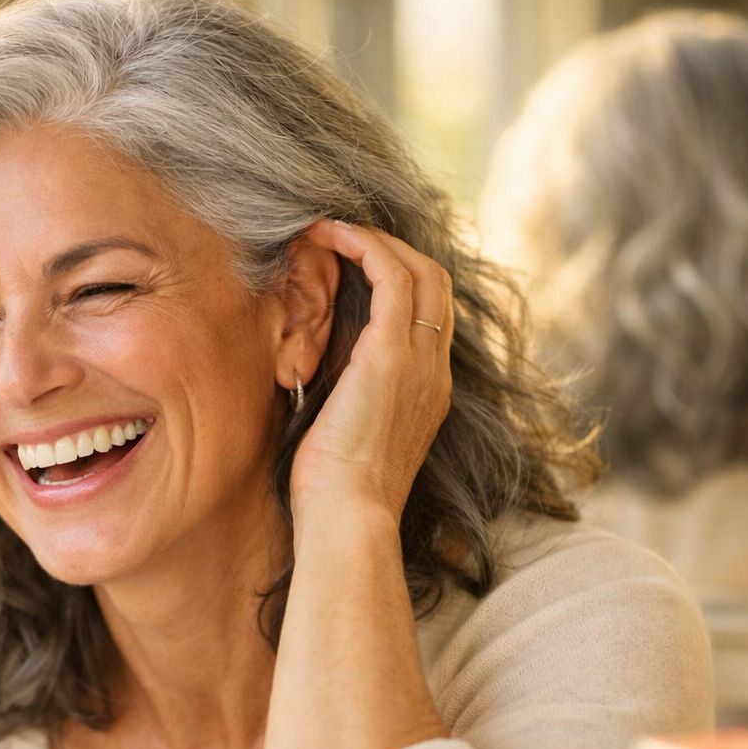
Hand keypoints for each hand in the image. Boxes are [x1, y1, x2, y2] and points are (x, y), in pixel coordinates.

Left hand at [289, 219, 453, 526]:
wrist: (349, 520)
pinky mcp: (391, 354)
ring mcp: (418, 361)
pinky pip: (390, 275)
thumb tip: (312, 370)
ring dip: (373, 238)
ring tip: (328, 228)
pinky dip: (362, 246)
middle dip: (390, 249)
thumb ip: (344, 395)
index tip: (349, 265)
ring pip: (419, 269)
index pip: (429, 315)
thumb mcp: (345, 432)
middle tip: (339, 236)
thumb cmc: (334, 493)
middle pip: (435, 282)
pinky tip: (326, 236)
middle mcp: (433, 371)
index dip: (396, 279)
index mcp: (427, 391)